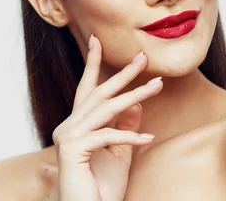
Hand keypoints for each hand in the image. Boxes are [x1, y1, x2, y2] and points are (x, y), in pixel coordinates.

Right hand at [52, 34, 163, 200]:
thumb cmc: (101, 189)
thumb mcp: (120, 153)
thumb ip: (125, 127)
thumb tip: (136, 103)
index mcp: (77, 125)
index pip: (87, 90)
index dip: (92, 64)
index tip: (97, 40)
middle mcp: (68, 127)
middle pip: (99, 93)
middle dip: (122, 74)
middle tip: (143, 57)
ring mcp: (68, 137)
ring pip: (106, 110)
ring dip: (135, 97)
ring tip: (157, 86)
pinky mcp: (72, 150)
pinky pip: (107, 136)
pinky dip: (129, 136)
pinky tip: (148, 137)